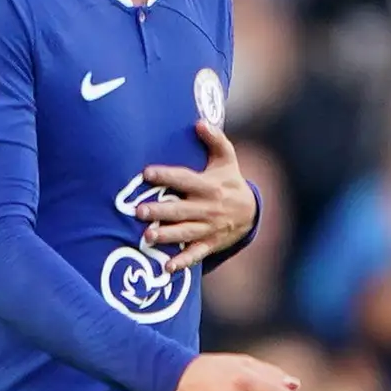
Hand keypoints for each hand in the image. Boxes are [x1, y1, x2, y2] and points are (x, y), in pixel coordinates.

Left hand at [139, 120, 260, 269]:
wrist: (252, 213)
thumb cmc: (230, 182)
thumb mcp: (227, 159)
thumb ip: (215, 140)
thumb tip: (199, 121)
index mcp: (208, 185)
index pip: (184, 179)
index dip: (166, 176)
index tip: (146, 173)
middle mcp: (207, 208)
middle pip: (180, 209)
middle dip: (160, 211)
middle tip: (139, 211)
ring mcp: (208, 228)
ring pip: (185, 232)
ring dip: (166, 236)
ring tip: (147, 237)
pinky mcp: (208, 244)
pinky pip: (195, 254)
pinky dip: (182, 262)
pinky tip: (167, 268)